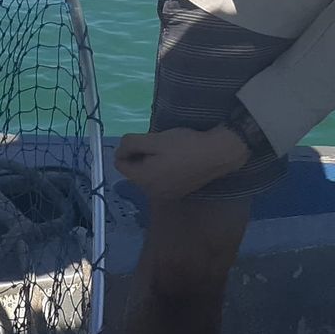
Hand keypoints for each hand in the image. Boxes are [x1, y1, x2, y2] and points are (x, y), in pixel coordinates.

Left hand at [114, 126, 249, 200]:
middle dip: (140, 157)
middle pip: (134, 171)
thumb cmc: (184, 145)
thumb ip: (131, 144)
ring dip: (151, 163)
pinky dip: (163, 170)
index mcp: (143, 179)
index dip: (127, 149)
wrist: (216, 155)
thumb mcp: (154, 139)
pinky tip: (177, 160)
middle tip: (158, 144)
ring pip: (147, 176)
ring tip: (168, 151)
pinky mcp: (178, 193)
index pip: (120, 164)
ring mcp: (165, 194)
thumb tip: (118, 151)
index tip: (143, 140)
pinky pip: (161, 180)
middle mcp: (151, 192)